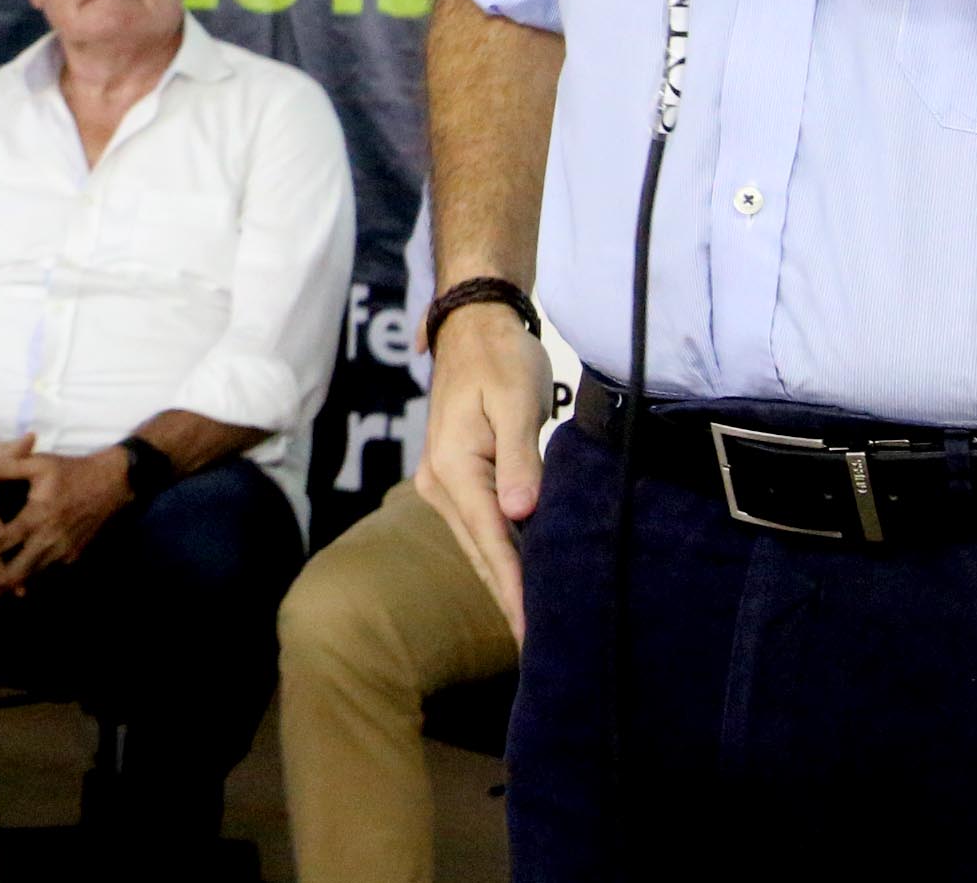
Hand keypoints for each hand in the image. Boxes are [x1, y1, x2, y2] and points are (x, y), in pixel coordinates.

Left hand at [0, 440, 133, 603]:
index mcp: (39, 515)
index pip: (8, 538)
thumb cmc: (72, 471)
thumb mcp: (41, 463)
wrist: (111, 485)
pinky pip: (49, 571)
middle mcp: (50, 538)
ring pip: (35, 575)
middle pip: (21, 569)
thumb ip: (11, 464)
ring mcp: (63, 550)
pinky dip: (33, 579)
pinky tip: (21, 586)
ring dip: (15, 586)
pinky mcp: (73, 555)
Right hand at [415, 302, 551, 641]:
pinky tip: (521, 578)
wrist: (473, 327)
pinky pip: (479, 527)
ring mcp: (443, 483)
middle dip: (507, 599)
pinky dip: (500, 555)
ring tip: (532, 626)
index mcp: (454, 468)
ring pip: (479, 543)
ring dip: (504, 581)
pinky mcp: (455, 479)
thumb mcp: (515, 402)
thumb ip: (520, 460)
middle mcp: (439, 483)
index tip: (530, 632)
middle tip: (537, 649)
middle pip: (480, 551)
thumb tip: (522, 515)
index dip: (513, 589)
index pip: (491, 540)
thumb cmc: (499, 359)